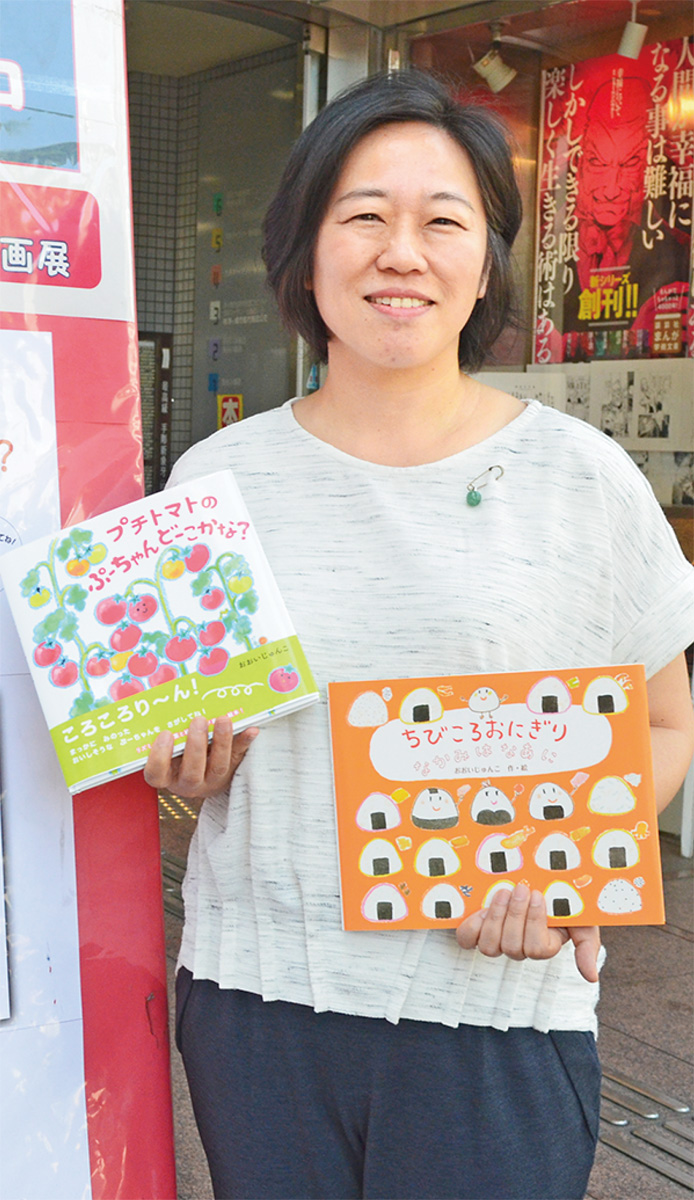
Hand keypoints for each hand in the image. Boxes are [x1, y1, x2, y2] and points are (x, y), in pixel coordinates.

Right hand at [144, 715, 257, 800]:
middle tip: (198, 721)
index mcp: (167, 776)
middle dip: (196, 746)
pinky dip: (245, 742)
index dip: (159, 757)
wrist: (203, 773)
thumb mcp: (168, 746)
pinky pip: (239, 757)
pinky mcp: (232, 770)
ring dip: (221, 742)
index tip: (165, 734)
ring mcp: (212, 780)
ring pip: (218, 767)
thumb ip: (169, 729)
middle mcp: (188, 782)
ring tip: (223, 719)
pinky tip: (251, 729)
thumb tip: (171, 700)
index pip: (156, 773)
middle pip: (191, 773)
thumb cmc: (178, 752)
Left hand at [456, 883, 600, 983]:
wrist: (535, 877)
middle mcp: (518, 946)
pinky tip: (481, 908)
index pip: (537, 949)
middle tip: (520, 889)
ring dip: (496, 917)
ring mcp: (496, 939)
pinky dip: (472, 925)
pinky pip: (467, 939)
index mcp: (544, 946)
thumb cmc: (560, 898)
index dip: (534, 922)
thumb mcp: (582, 918)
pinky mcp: (476, 930)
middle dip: (516, 915)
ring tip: (503, 892)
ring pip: (490, 947)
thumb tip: (591, 978)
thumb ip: (587, 946)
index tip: (538, 894)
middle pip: (512, 947)